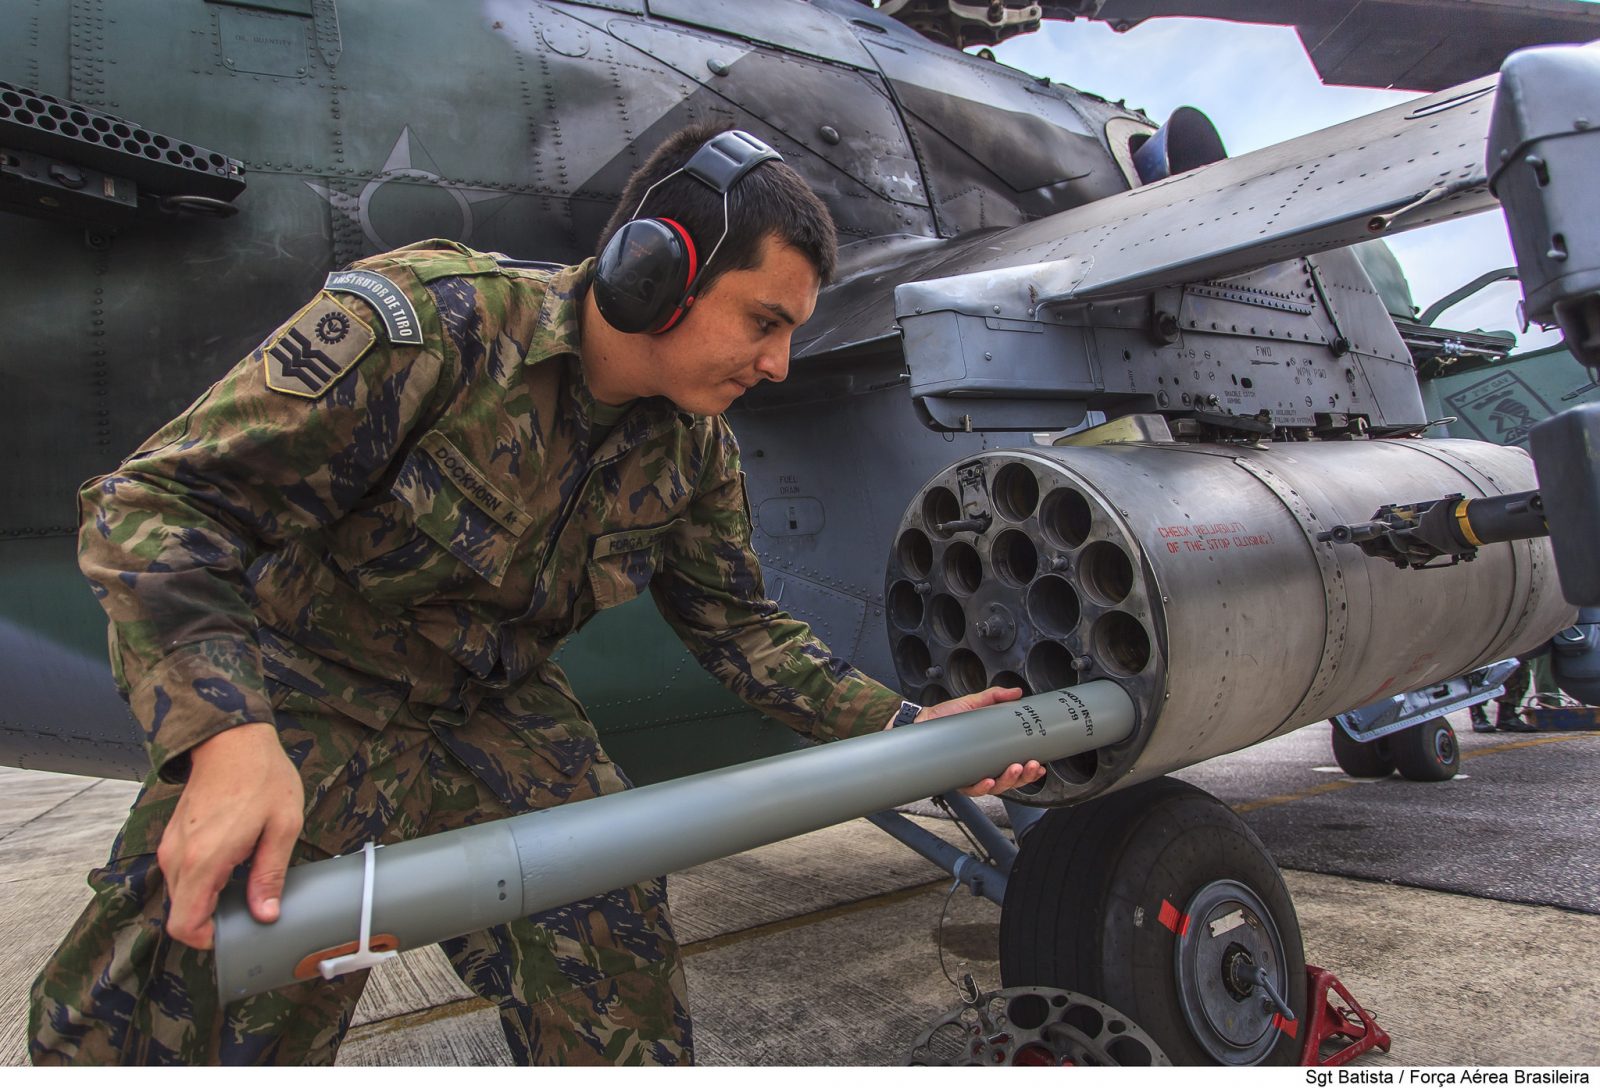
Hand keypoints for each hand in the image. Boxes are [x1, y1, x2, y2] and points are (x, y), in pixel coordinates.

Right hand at [156, 722, 303, 948]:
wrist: (231, 739)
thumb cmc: (261, 777)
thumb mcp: (282, 827)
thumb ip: (270, 874)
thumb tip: (265, 914)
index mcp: (204, 859)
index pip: (184, 924)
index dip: (206, 940)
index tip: (234, 933)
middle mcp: (179, 856)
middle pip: (181, 913)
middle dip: (210, 920)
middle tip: (247, 908)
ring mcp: (172, 846)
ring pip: (180, 895)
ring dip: (206, 899)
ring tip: (243, 883)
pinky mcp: (173, 837)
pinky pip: (181, 874)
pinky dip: (201, 881)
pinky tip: (231, 865)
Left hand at [914, 686, 1047, 796]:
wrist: (921, 722)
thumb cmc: (944, 717)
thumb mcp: (972, 703)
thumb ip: (994, 696)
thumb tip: (1016, 692)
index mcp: (990, 752)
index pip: (1014, 766)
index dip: (1029, 770)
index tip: (1039, 765)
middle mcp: (982, 766)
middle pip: (1008, 780)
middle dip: (1023, 776)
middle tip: (1030, 765)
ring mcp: (969, 774)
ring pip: (994, 787)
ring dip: (1007, 781)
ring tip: (1014, 769)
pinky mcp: (956, 777)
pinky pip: (971, 789)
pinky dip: (982, 786)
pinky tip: (988, 779)